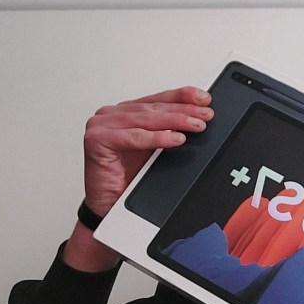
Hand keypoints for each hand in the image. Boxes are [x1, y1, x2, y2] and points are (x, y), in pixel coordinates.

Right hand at [64, 86, 212, 270]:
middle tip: (206, 115)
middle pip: (155, 108)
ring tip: (197, 125)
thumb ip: (170, 131)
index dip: (182, 96)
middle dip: (184, 111)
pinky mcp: (97, 139)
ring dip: (175, 122)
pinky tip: (175, 138)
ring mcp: (103, 125)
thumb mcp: (157, 151)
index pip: (159, 99)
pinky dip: (156, 138)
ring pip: (146, 120)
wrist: (111, 207)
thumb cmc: (130, 179)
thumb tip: (200, 120)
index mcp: (128, 112)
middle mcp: (114, 115)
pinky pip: (133, 137)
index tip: (204, 99)